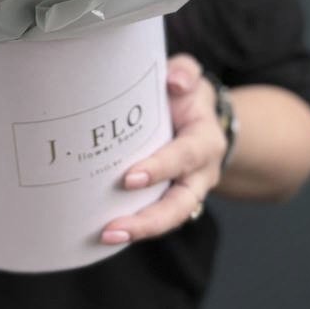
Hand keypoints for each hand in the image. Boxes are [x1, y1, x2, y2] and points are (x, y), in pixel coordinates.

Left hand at [99, 53, 226, 245]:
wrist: (203, 119)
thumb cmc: (188, 97)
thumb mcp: (190, 77)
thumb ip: (184, 72)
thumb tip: (174, 81)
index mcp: (204, 140)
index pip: (184, 156)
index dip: (160, 168)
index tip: (130, 178)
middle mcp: (201, 173)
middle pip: (180, 203)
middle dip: (149, 219)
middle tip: (114, 227)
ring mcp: (188, 191)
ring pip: (170, 218)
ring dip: (140, 230)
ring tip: (107, 236)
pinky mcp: (171, 199)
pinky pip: (157, 218)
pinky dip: (135, 227)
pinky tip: (104, 233)